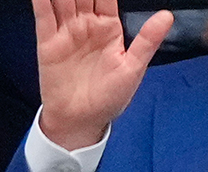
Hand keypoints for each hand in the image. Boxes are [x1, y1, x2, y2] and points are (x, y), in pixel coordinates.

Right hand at [33, 0, 171, 150]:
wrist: (81, 122)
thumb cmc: (109, 99)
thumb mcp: (133, 69)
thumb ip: (146, 40)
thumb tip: (166, 16)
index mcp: (108, 27)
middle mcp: (86, 25)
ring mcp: (66, 32)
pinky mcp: (48, 44)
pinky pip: (44, 16)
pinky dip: (42, 1)